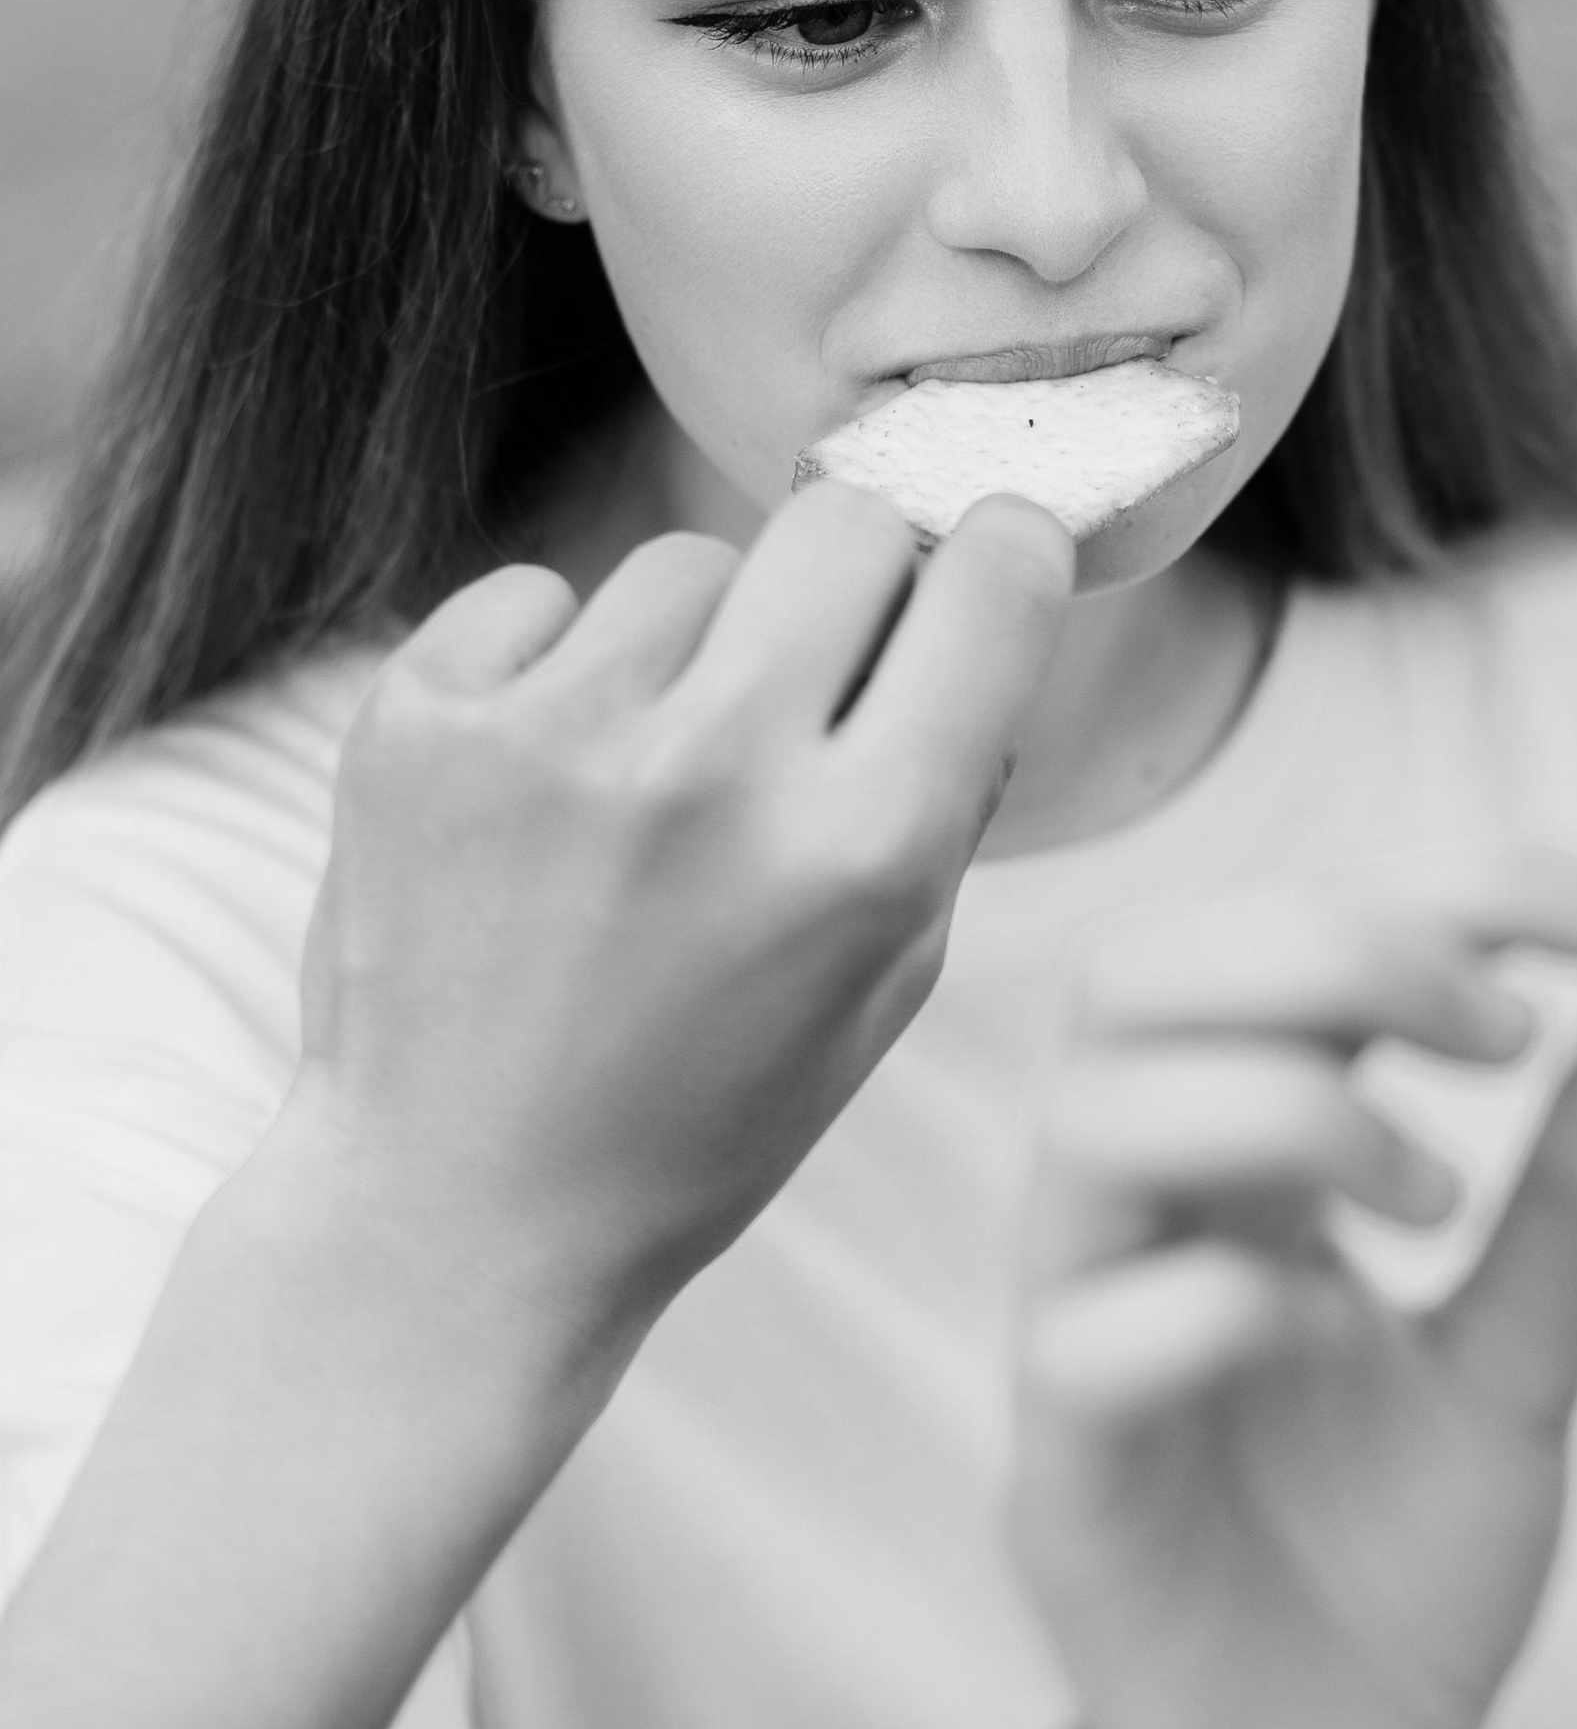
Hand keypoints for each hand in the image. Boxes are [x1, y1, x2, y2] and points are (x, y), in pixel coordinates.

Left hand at [281, 485, 1072, 1361]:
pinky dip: (556, 670)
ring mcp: (551, 737)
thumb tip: (977, 595)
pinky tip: (544, 789)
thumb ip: (946, 790)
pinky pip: (538, 596)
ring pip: (687, 562)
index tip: (987, 559)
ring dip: (693, 646)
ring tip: (650, 782)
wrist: (462, 1206)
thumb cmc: (703, 1106)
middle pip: (844, 522)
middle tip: (813, 677)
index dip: (1005, 555)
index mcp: (860, 851)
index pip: (991, 583)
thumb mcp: (889, 980)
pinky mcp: (420, 721)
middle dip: (855, 581)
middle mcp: (712, 772)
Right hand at [1009, 856, 1576, 1728]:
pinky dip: (1216, 1297)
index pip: (1307, 928)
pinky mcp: (1063, 1488)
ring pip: (1092, 1120)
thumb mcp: (1527, 1358)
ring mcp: (1079, 1340)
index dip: (1478, 888)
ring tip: (1437, 1193)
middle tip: (1506, 1029)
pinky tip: (1328, 1335)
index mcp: (1248, 1159)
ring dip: (1284, 1105)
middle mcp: (1143, 1217)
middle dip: (1339, 950)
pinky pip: (1084, 1339)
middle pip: (1146, 973)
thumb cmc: (1395, 1572)